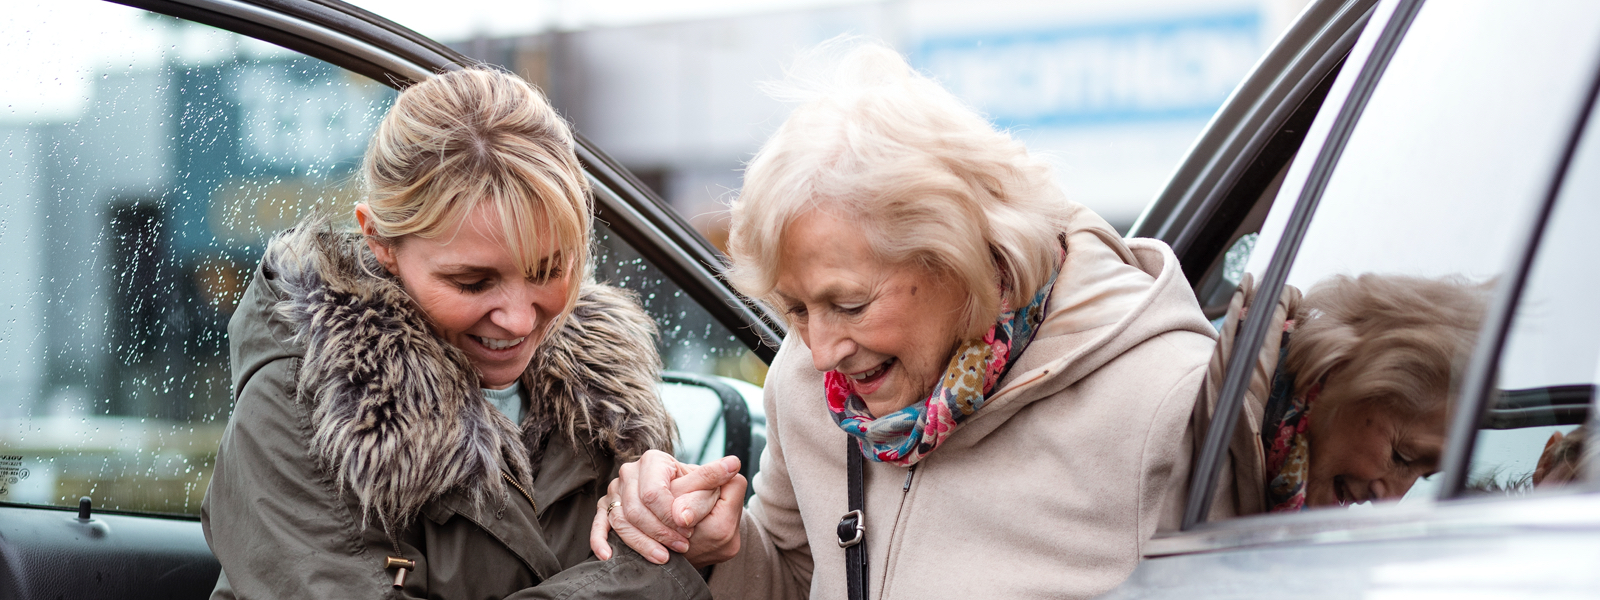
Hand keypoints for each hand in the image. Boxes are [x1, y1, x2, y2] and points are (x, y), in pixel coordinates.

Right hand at [590, 451, 739, 563]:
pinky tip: (608, 555)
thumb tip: (732, 465)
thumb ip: (716, 479)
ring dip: (643, 543)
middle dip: (660, 531)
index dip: (670, 515)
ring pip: (621, 520)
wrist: (684, 514)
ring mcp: (615, 492)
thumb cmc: (697, 498)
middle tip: (683, 545)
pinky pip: (598, 525)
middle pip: (636, 508)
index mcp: (655, 460)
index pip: (654, 492)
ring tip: (666, 556)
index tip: (689, 529)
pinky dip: (600, 540)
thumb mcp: (710, 488)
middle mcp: (631, 473)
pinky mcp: (607, 510)